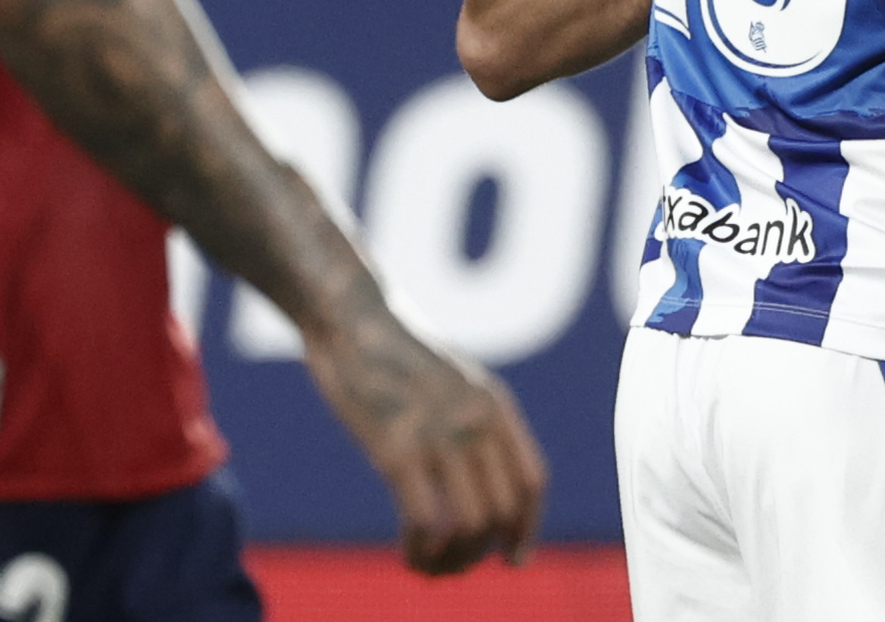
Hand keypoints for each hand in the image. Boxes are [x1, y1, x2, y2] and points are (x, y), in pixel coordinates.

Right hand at [305, 317, 546, 574]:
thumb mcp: (452, 382)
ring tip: (428, 565)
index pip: (531, 482)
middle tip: (452, 567)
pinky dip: (422, 552)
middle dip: (480, 554)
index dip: (526, 529)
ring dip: (452, 562)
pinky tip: (410, 553)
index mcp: (495, 405)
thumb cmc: (394, 352)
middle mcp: (477, 421)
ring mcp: (440, 434)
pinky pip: (427, 522)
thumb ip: (472, 423)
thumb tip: (480, 480)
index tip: (513, 558)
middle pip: (503, 512)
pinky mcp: (397, 448)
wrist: (352, 318)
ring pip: (471, 526)